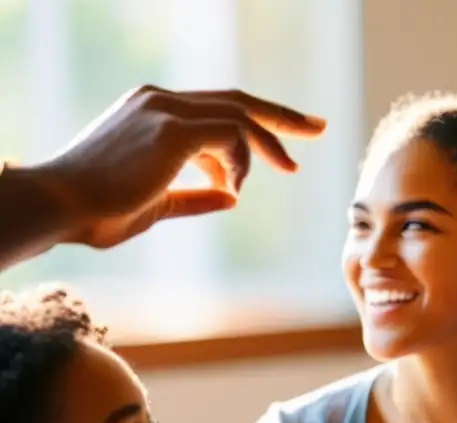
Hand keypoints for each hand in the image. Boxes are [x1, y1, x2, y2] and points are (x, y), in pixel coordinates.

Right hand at [29, 84, 325, 248]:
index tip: (288, 145)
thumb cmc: (98, 210)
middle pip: (237, 99)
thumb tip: (233, 196)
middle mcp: (159, 100)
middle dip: (282, 116)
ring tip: (284, 169)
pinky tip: (236, 184)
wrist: (59, 206)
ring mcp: (165, 109)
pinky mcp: (172, 128)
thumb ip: (196, 195)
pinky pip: (231, 134)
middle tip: (318, 127)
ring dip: (267, 146)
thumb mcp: (157, 203)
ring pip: (240, 115)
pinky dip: (243, 159)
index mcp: (152, 111)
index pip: (217, 107)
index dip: (256, 123)